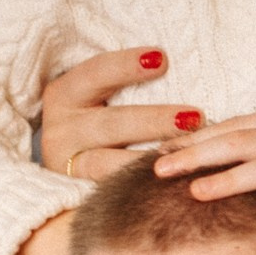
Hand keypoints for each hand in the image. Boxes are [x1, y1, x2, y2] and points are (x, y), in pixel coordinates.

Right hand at [39, 46, 194, 183]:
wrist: (65, 164)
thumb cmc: (96, 119)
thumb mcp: (98, 96)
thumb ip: (125, 83)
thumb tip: (170, 63)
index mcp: (65, 95)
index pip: (96, 73)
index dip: (127, 65)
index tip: (162, 59)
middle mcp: (60, 131)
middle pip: (112, 123)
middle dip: (155, 120)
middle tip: (195, 117)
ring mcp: (67, 167)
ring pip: (110, 166)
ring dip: (151, 161)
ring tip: (188, 156)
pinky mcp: (78, 196)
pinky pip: (114, 193)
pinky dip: (144, 191)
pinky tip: (175, 187)